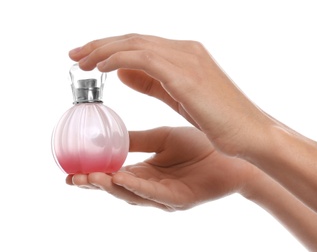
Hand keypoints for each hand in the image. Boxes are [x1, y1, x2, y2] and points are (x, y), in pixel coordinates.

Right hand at [67, 127, 254, 210]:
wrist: (230, 152)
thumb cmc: (198, 145)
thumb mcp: (161, 137)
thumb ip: (136, 138)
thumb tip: (108, 132)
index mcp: (145, 172)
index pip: (113, 174)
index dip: (93, 172)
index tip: (71, 167)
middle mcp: (151, 187)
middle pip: (117, 189)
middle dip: (94, 184)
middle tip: (72, 177)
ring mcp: (164, 196)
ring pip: (132, 195)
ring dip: (110, 187)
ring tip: (90, 177)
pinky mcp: (179, 200)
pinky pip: (154, 193)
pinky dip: (136, 186)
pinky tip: (121, 178)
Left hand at [69, 34, 273, 157]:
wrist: (251, 133)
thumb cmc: (219, 120)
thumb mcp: (180, 97)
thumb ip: (152, 82)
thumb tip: (122, 72)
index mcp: (187, 55)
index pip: (141, 44)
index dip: (112, 48)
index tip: (89, 57)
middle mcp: (187, 50)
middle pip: (134, 39)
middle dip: (101, 45)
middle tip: (76, 55)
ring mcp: (188, 59)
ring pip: (135, 45)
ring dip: (103, 50)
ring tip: (82, 62)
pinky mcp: (186, 74)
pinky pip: (143, 59)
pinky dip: (118, 60)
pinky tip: (102, 69)